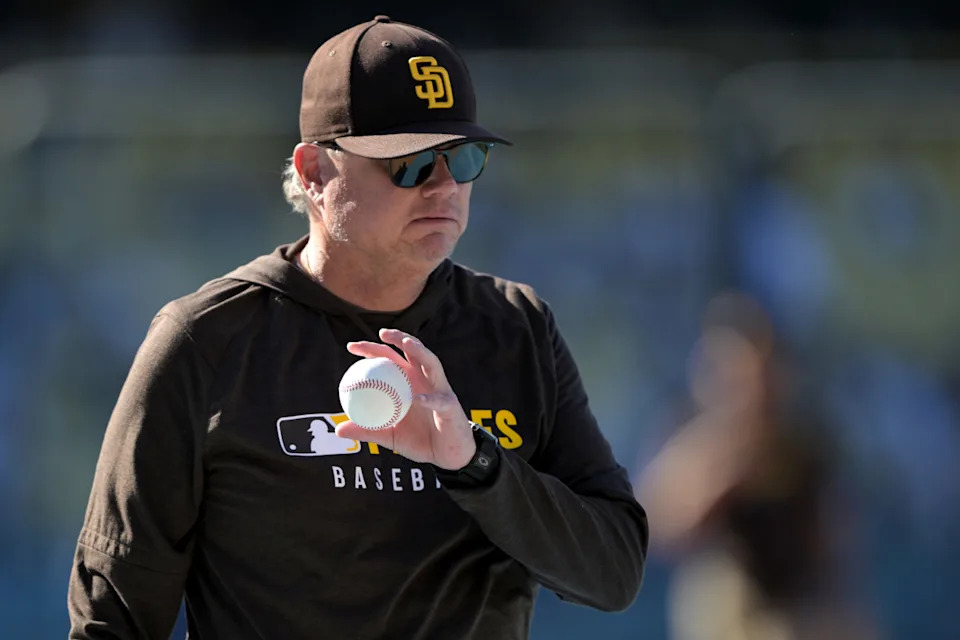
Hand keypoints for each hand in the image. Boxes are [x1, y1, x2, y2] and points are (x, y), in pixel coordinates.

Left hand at [335, 328, 475, 469]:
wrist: (446, 457)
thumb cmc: (419, 441)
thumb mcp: (388, 436)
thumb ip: (366, 430)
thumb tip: (338, 429)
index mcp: (408, 382)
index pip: (389, 358)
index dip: (372, 348)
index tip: (351, 346)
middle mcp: (425, 380)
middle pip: (412, 351)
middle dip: (397, 337)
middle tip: (380, 334)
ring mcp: (439, 389)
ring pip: (431, 363)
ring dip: (420, 351)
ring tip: (407, 343)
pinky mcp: (450, 406)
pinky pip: (438, 400)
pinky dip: (428, 398)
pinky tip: (417, 398)